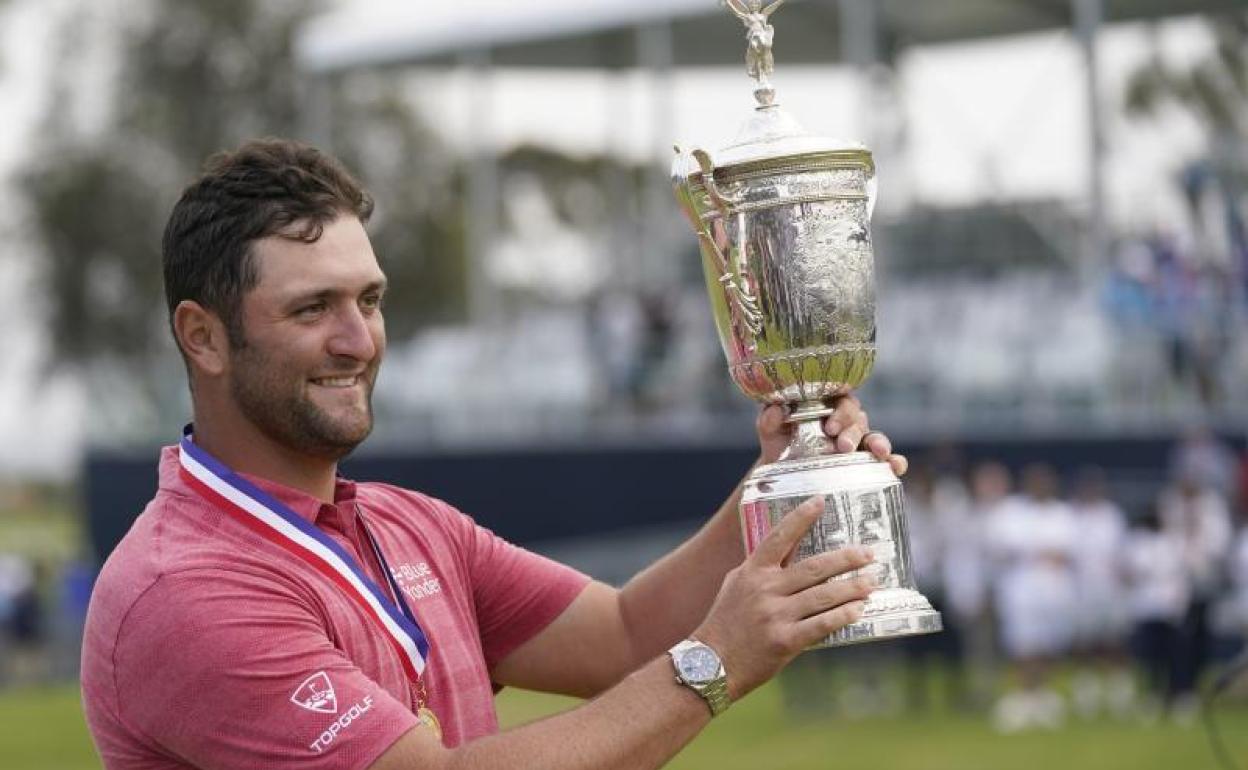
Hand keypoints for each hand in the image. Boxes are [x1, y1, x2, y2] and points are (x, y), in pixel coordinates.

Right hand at [691, 497, 876, 700]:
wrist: (711, 664)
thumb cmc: (726, 622)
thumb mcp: (737, 585)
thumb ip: (761, 568)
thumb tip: (791, 551)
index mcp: (752, 571)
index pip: (780, 536)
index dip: (801, 517)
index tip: (821, 501)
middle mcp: (765, 589)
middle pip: (814, 567)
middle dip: (846, 558)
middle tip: (868, 554)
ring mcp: (775, 615)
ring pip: (824, 595)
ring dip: (852, 587)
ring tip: (871, 582)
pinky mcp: (785, 641)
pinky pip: (822, 624)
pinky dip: (843, 615)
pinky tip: (858, 610)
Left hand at [755, 393, 907, 476]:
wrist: (784, 475)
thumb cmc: (780, 445)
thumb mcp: (771, 431)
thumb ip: (769, 419)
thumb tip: (774, 409)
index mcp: (827, 406)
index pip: (841, 399)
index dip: (839, 411)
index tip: (829, 427)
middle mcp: (847, 421)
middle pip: (858, 419)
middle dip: (852, 432)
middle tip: (842, 446)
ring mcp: (859, 441)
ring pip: (874, 436)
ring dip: (879, 443)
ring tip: (878, 453)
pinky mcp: (867, 462)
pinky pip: (887, 459)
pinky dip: (895, 461)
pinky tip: (897, 468)